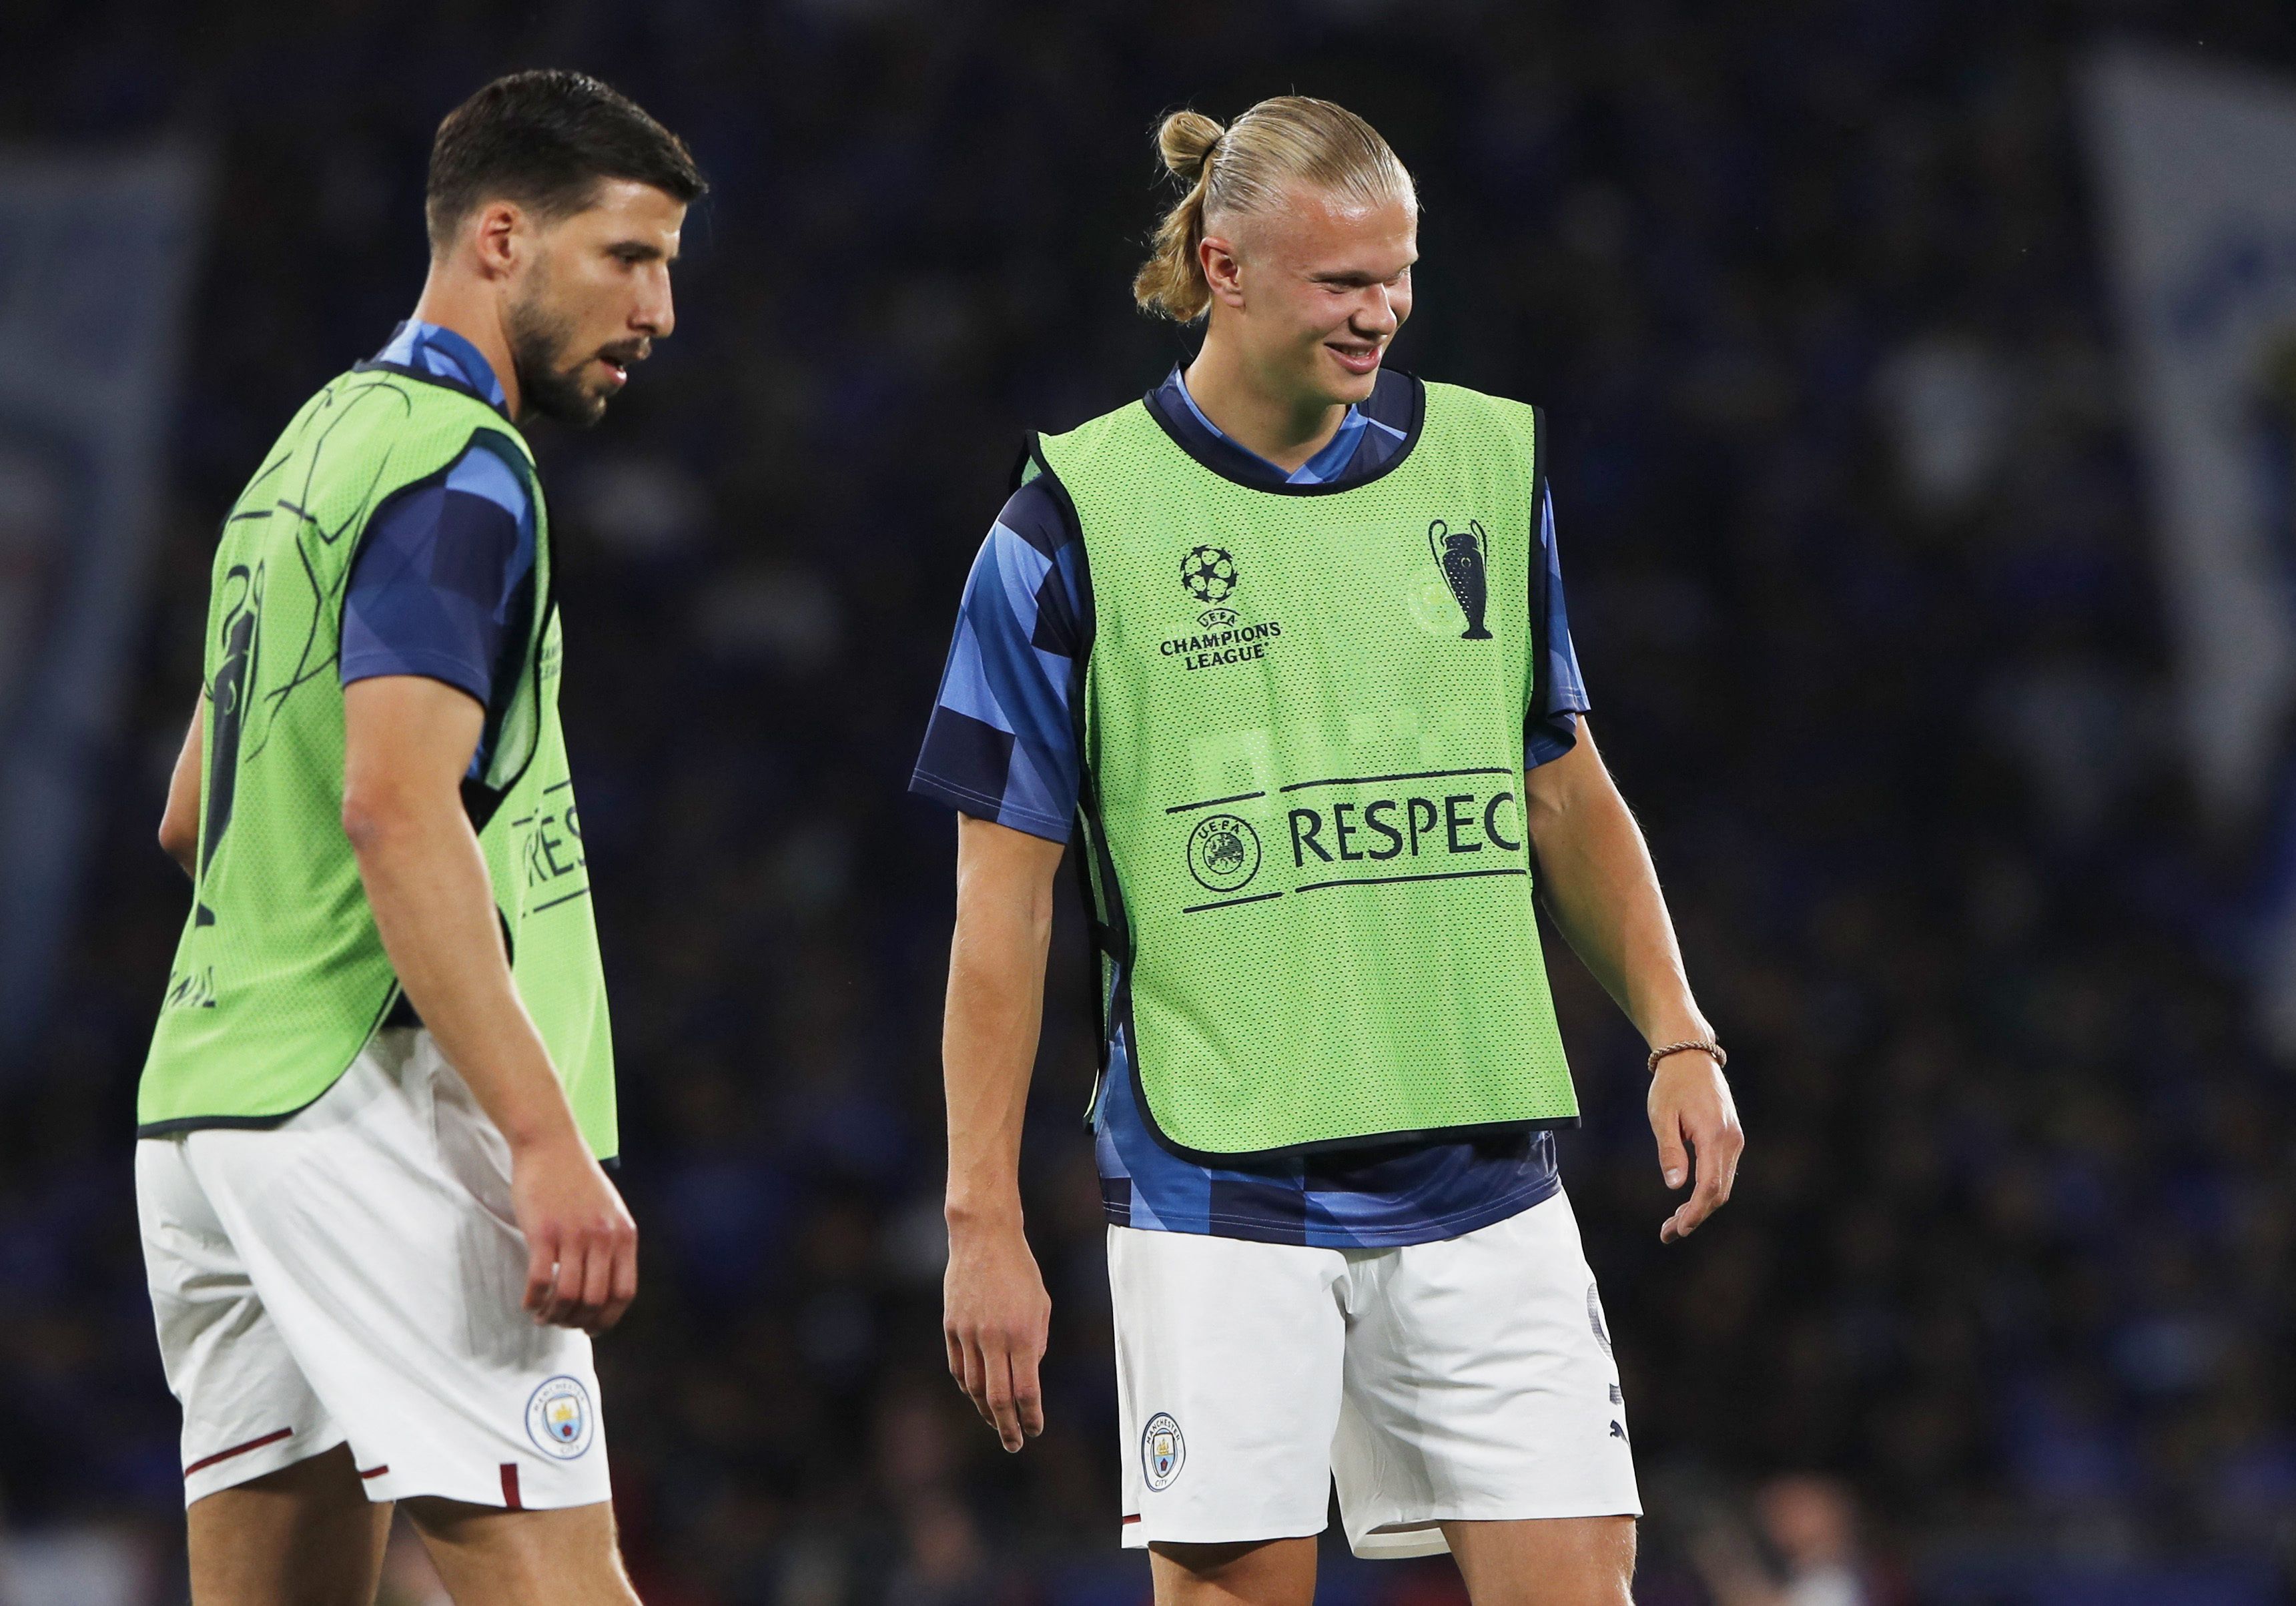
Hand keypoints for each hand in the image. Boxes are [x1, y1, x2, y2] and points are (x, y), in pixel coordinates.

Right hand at [512, 1131, 639, 1330]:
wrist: (551, 1145)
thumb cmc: (577, 1179)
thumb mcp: (610, 1210)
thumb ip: (611, 1244)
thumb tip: (604, 1286)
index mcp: (624, 1235)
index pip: (624, 1293)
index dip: (607, 1319)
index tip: (591, 1328)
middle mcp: (603, 1238)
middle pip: (595, 1301)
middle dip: (576, 1321)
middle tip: (560, 1323)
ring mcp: (574, 1236)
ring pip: (568, 1296)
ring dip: (553, 1315)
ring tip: (542, 1315)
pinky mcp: (543, 1233)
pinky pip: (540, 1281)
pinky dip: (534, 1300)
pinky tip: (528, 1301)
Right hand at [942, 1210, 1050, 1451]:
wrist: (983, 1238)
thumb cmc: (1020, 1271)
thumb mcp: (1040, 1306)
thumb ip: (1036, 1344)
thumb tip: (1026, 1377)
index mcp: (1022, 1334)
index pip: (1026, 1391)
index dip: (1031, 1417)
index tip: (1035, 1430)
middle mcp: (994, 1339)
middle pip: (998, 1398)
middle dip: (1007, 1427)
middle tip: (1014, 1444)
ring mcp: (968, 1334)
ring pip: (974, 1387)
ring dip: (986, 1411)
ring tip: (997, 1423)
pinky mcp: (951, 1328)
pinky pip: (958, 1368)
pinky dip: (968, 1387)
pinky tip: (978, 1396)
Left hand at [1648, 1050, 1743, 1243]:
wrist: (1690, 1057)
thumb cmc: (1671, 1085)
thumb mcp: (1662, 1116)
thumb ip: (1669, 1151)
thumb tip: (1675, 1186)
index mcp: (1714, 1135)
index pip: (1709, 1186)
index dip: (1695, 1211)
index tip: (1678, 1229)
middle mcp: (1731, 1141)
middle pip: (1719, 1192)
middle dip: (1695, 1216)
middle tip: (1668, 1233)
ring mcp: (1735, 1140)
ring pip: (1723, 1185)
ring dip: (1701, 1207)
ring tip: (1673, 1224)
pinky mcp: (1732, 1138)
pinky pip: (1723, 1173)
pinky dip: (1707, 1192)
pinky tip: (1687, 1201)